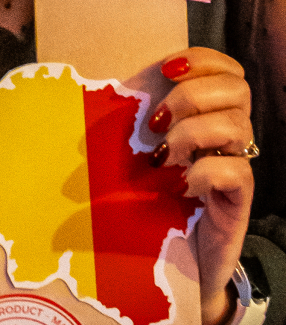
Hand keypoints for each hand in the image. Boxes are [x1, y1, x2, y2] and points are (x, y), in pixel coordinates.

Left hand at [146, 49, 254, 324]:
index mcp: (204, 114)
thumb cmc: (142, 200)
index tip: (165, 71)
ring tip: (163, 157)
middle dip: (192, 95)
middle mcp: (226, 136)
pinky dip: (203, 171)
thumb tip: (85, 85)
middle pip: (238, 88)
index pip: (226, 69)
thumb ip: (125, 116)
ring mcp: (236, 167)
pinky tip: (180, 186)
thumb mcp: (131, 150)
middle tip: (155, 123)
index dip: (202, 60)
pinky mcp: (237, 201)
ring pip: (238, 125)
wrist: (164, 265)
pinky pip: (236, 170)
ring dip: (193, 132)